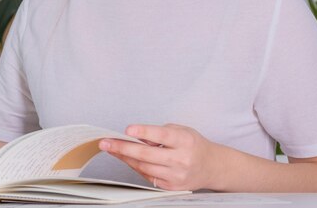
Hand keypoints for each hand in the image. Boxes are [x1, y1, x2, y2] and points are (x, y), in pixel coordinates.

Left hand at [99, 124, 221, 190]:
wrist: (211, 167)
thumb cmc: (192, 144)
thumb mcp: (181, 131)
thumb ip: (159, 134)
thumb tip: (136, 138)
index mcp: (185, 141)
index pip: (161, 136)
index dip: (144, 132)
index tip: (127, 129)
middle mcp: (181, 160)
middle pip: (147, 154)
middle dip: (123, 148)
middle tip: (105, 142)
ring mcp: (176, 176)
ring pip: (143, 167)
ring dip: (124, 157)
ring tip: (110, 148)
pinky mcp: (171, 187)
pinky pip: (147, 176)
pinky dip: (135, 166)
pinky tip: (126, 158)